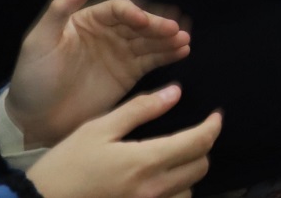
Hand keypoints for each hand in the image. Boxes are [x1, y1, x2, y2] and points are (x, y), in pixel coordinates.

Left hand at [7, 0, 190, 149]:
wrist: (33, 120)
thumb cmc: (32, 78)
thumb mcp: (38, 42)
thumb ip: (59, 10)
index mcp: (87, 20)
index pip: (117, 9)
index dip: (133, 12)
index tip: (144, 21)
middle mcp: (108, 33)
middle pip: (139, 22)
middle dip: (158, 24)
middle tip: (175, 29)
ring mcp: (120, 53)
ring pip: (150, 40)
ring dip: (168, 38)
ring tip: (184, 39)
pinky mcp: (128, 74)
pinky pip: (153, 60)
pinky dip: (169, 54)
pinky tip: (182, 51)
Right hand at [26, 84, 219, 197]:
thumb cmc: (65, 165)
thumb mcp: (98, 129)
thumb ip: (140, 110)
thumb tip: (176, 92)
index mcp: (145, 162)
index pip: (199, 142)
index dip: (214, 125)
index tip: (216, 114)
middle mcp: (153, 190)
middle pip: (200, 167)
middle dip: (203, 146)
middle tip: (194, 132)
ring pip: (188, 191)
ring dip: (189, 172)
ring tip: (176, 157)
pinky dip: (174, 192)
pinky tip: (160, 180)